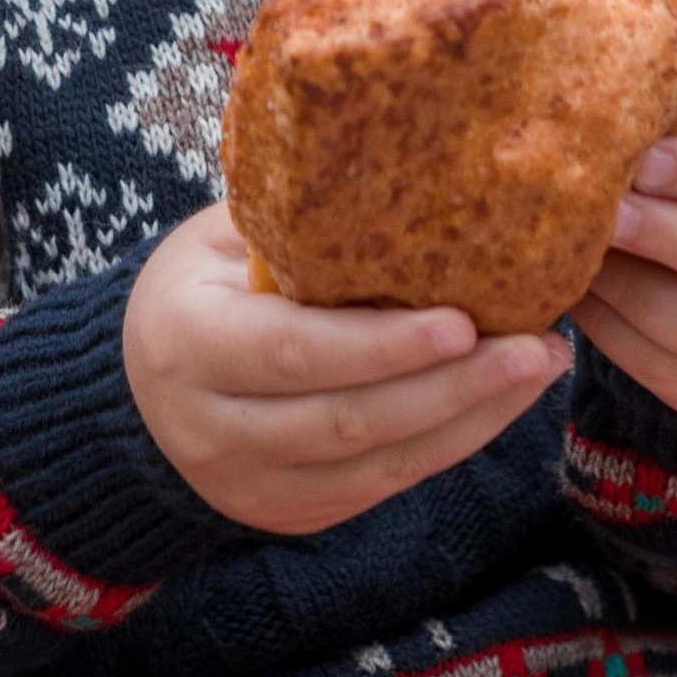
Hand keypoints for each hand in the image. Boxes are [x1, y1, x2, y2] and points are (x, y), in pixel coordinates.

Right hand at [124, 204, 569, 536]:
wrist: (136, 395)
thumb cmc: (196, 291)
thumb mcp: (216, 243)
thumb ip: (292, 224)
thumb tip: (404, 163)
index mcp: (191, 344)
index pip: (297, 352)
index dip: (383, 345)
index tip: (462, 322)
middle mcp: (217, 430)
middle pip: (351, 419)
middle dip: (455, 386)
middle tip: (536, 345)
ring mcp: (256, 486)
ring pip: (381, 463)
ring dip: (472, 417)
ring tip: (541, 365)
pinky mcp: (296, 513)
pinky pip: (388, 483)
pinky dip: (452, 443)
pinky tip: (503, 398)